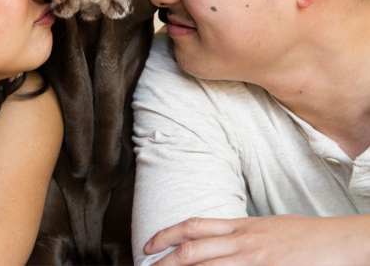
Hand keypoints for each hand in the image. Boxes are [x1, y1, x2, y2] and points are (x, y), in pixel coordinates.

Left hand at [144, 214, 369, 264]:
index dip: (167, 234)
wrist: (337, 241)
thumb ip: (240, 233)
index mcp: (241, 226)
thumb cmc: (303, 235)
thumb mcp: (266, 227)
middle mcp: (243, 241)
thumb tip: (217, 240)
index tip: (149, 243)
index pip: (194, 226)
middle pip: (193, 249)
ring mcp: (254, 259)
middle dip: (165, 260)